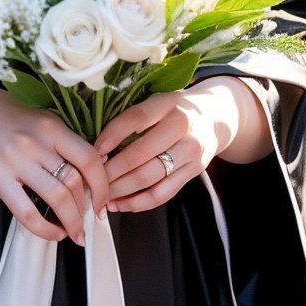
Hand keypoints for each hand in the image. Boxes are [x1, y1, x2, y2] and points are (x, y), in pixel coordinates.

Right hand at [0, 78, 109, 245]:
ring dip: (72, 222)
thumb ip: (61, 140)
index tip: (104, 200)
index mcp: (52, 125)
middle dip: (87, 209)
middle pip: (75, 182)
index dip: (103, 184)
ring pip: (57, 197)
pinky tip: (52, 233)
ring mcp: (16, 159)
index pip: (90, 158)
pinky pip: (26, 211)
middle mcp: (37, 141)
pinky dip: (44, 229)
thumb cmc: (2, 113)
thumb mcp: (38, 117)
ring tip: (76, 233)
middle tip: (89, 221)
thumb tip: (89, 172)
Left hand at [93, 77, 268, 213]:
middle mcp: (182, 125)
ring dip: (121, 189)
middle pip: (141, 153)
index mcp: (167, 102)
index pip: (136, 118)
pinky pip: (162, 194)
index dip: (112, 135)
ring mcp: (191, 151)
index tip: (93, 151)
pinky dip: (137, 203)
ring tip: (100, 195)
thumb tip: (92, 141)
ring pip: (150, 176)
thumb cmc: (172, 110)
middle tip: (91, 179)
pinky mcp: (194, 172)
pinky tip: (119, 204)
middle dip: (111, 170)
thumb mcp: (156, 101)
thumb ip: (132, 116)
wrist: (214, 118)